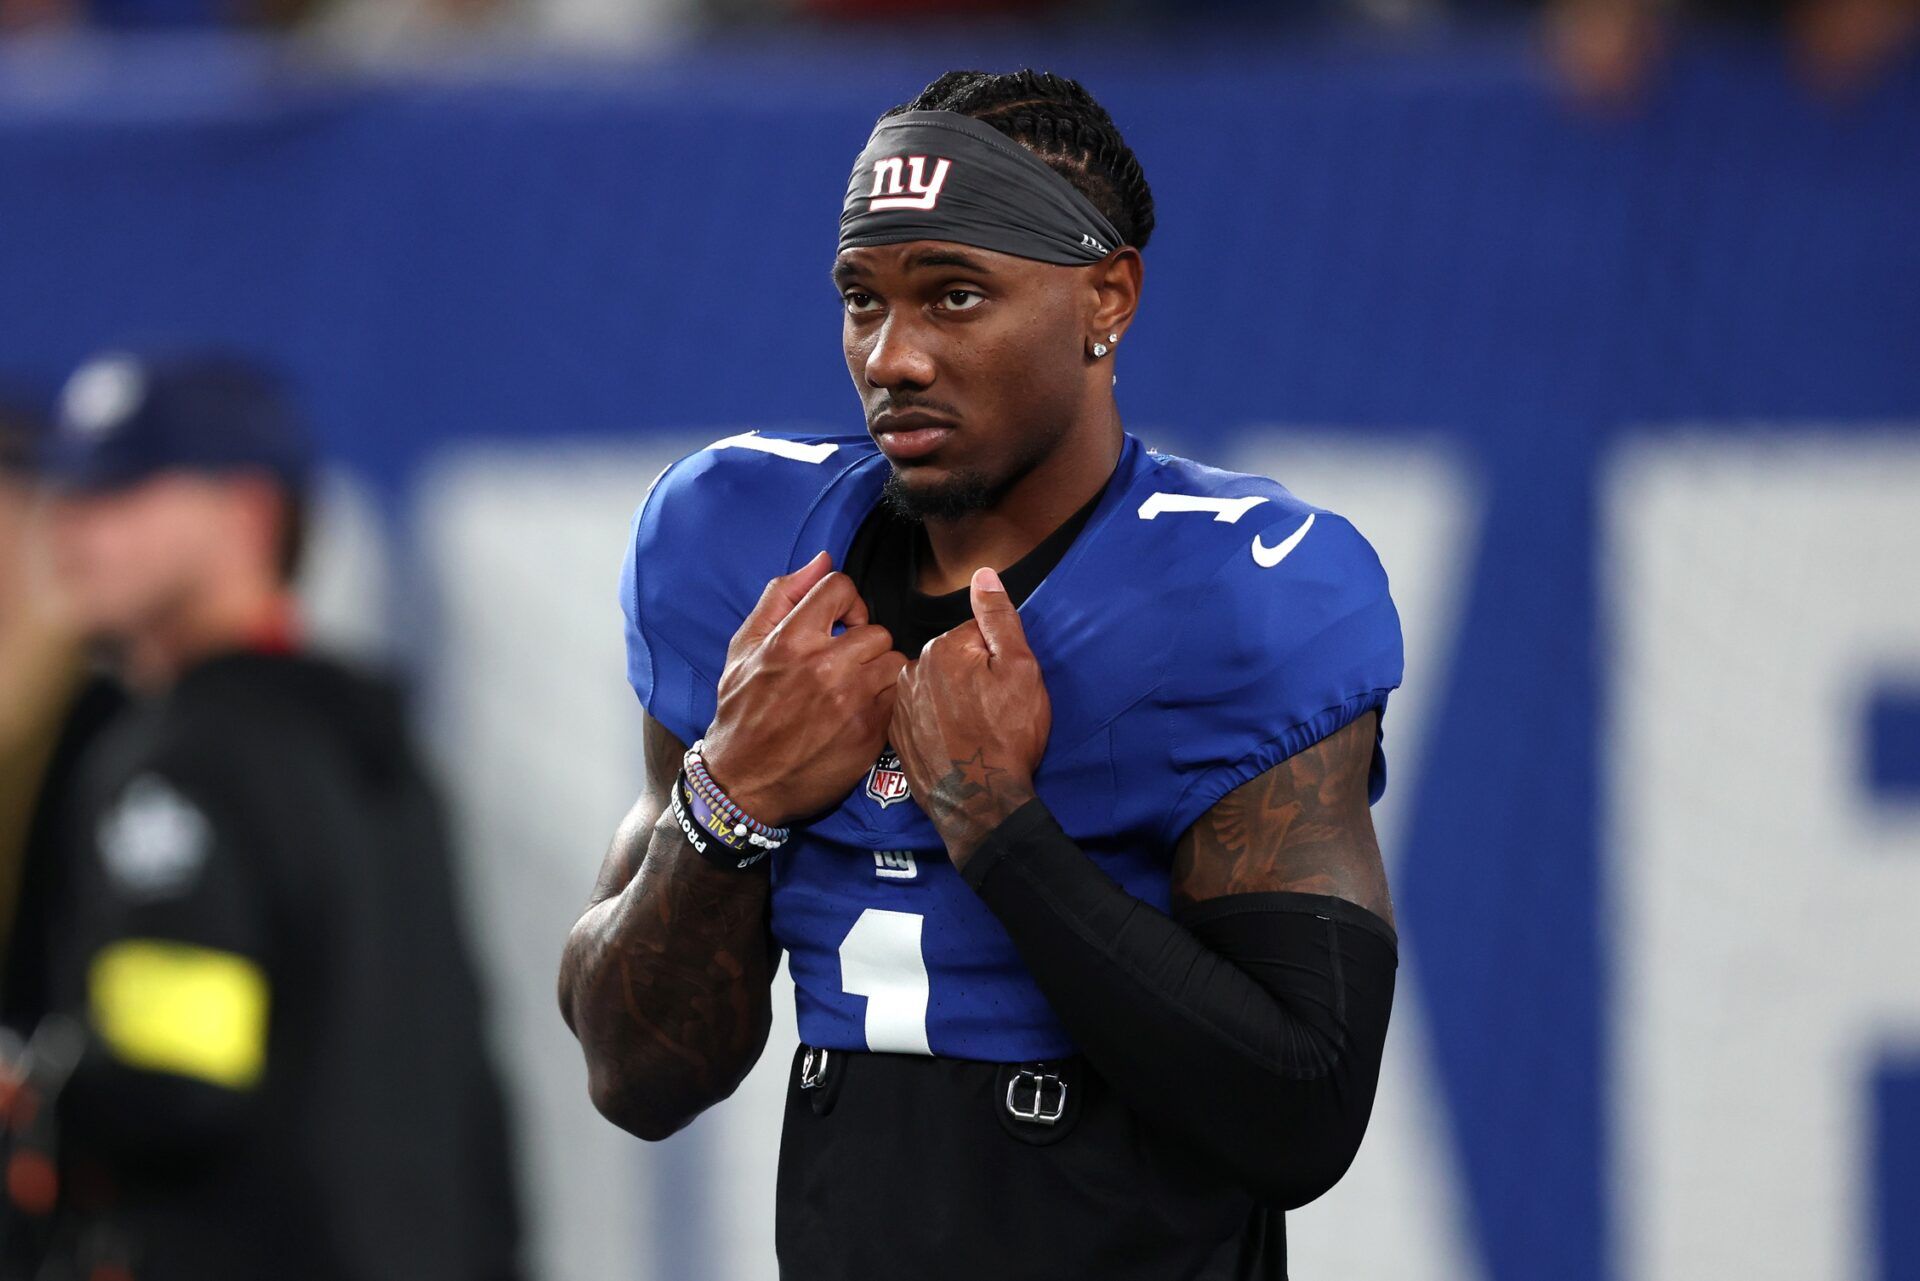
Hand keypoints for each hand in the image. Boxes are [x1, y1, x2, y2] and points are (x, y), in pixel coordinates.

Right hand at [700, 552, 905, 826]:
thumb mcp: (744, 647)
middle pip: (876, 629)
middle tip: (846, 662)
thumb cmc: (741, 711)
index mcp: (790, 640)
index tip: (838, 623)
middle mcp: (824, 668)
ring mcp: (851, 702)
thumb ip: (782, 597)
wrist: (744, 783)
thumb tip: (823, 560)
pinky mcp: (870, 733)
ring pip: (895, 662)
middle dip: (863, 643)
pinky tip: (862, 711)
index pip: (841, 587)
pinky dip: (886, 701)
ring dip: (879, 672)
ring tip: (857, 687)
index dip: (844, 602)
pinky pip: (899, 698)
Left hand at [890, 568, 1050, 865]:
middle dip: (971, 677)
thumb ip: (999, 618)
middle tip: (991, 712)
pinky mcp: (894, 735)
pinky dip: (933, 723)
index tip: (1004, 688)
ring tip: (972, 729)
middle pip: (949, 659)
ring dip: (950, 700)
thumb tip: (984, 574)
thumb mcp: (1020, 670)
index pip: (973, 635)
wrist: (981, 802)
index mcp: (942, 648)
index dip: (996, 660)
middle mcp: (911, 671)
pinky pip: (918, 715)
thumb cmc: (1007, 736)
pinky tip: (952, 741)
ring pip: (932, 687)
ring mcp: (899, 705)